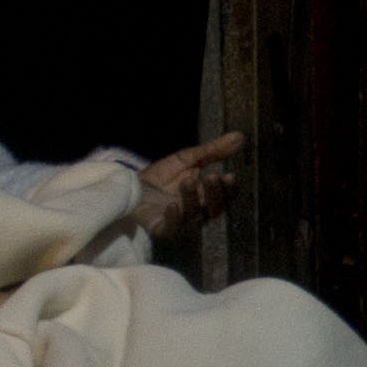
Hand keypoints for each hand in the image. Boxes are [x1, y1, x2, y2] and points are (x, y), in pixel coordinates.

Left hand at [127, 133, 245, 250]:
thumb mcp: (186, 159)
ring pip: (193, 216)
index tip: (230, 175)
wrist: (126, 189)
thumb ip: (212, 151)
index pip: (223, 196)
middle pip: (213, 208)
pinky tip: (172, 205)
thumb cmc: (159, 178)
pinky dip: (173, 217)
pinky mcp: (162, 230)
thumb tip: (240, 136)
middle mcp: (196, 213)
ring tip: (187, 181)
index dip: (228, 188)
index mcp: (204, 197)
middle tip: (212, 177)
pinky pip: (172, 228)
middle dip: (214, 193)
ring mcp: (180, 224)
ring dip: (192, 198)